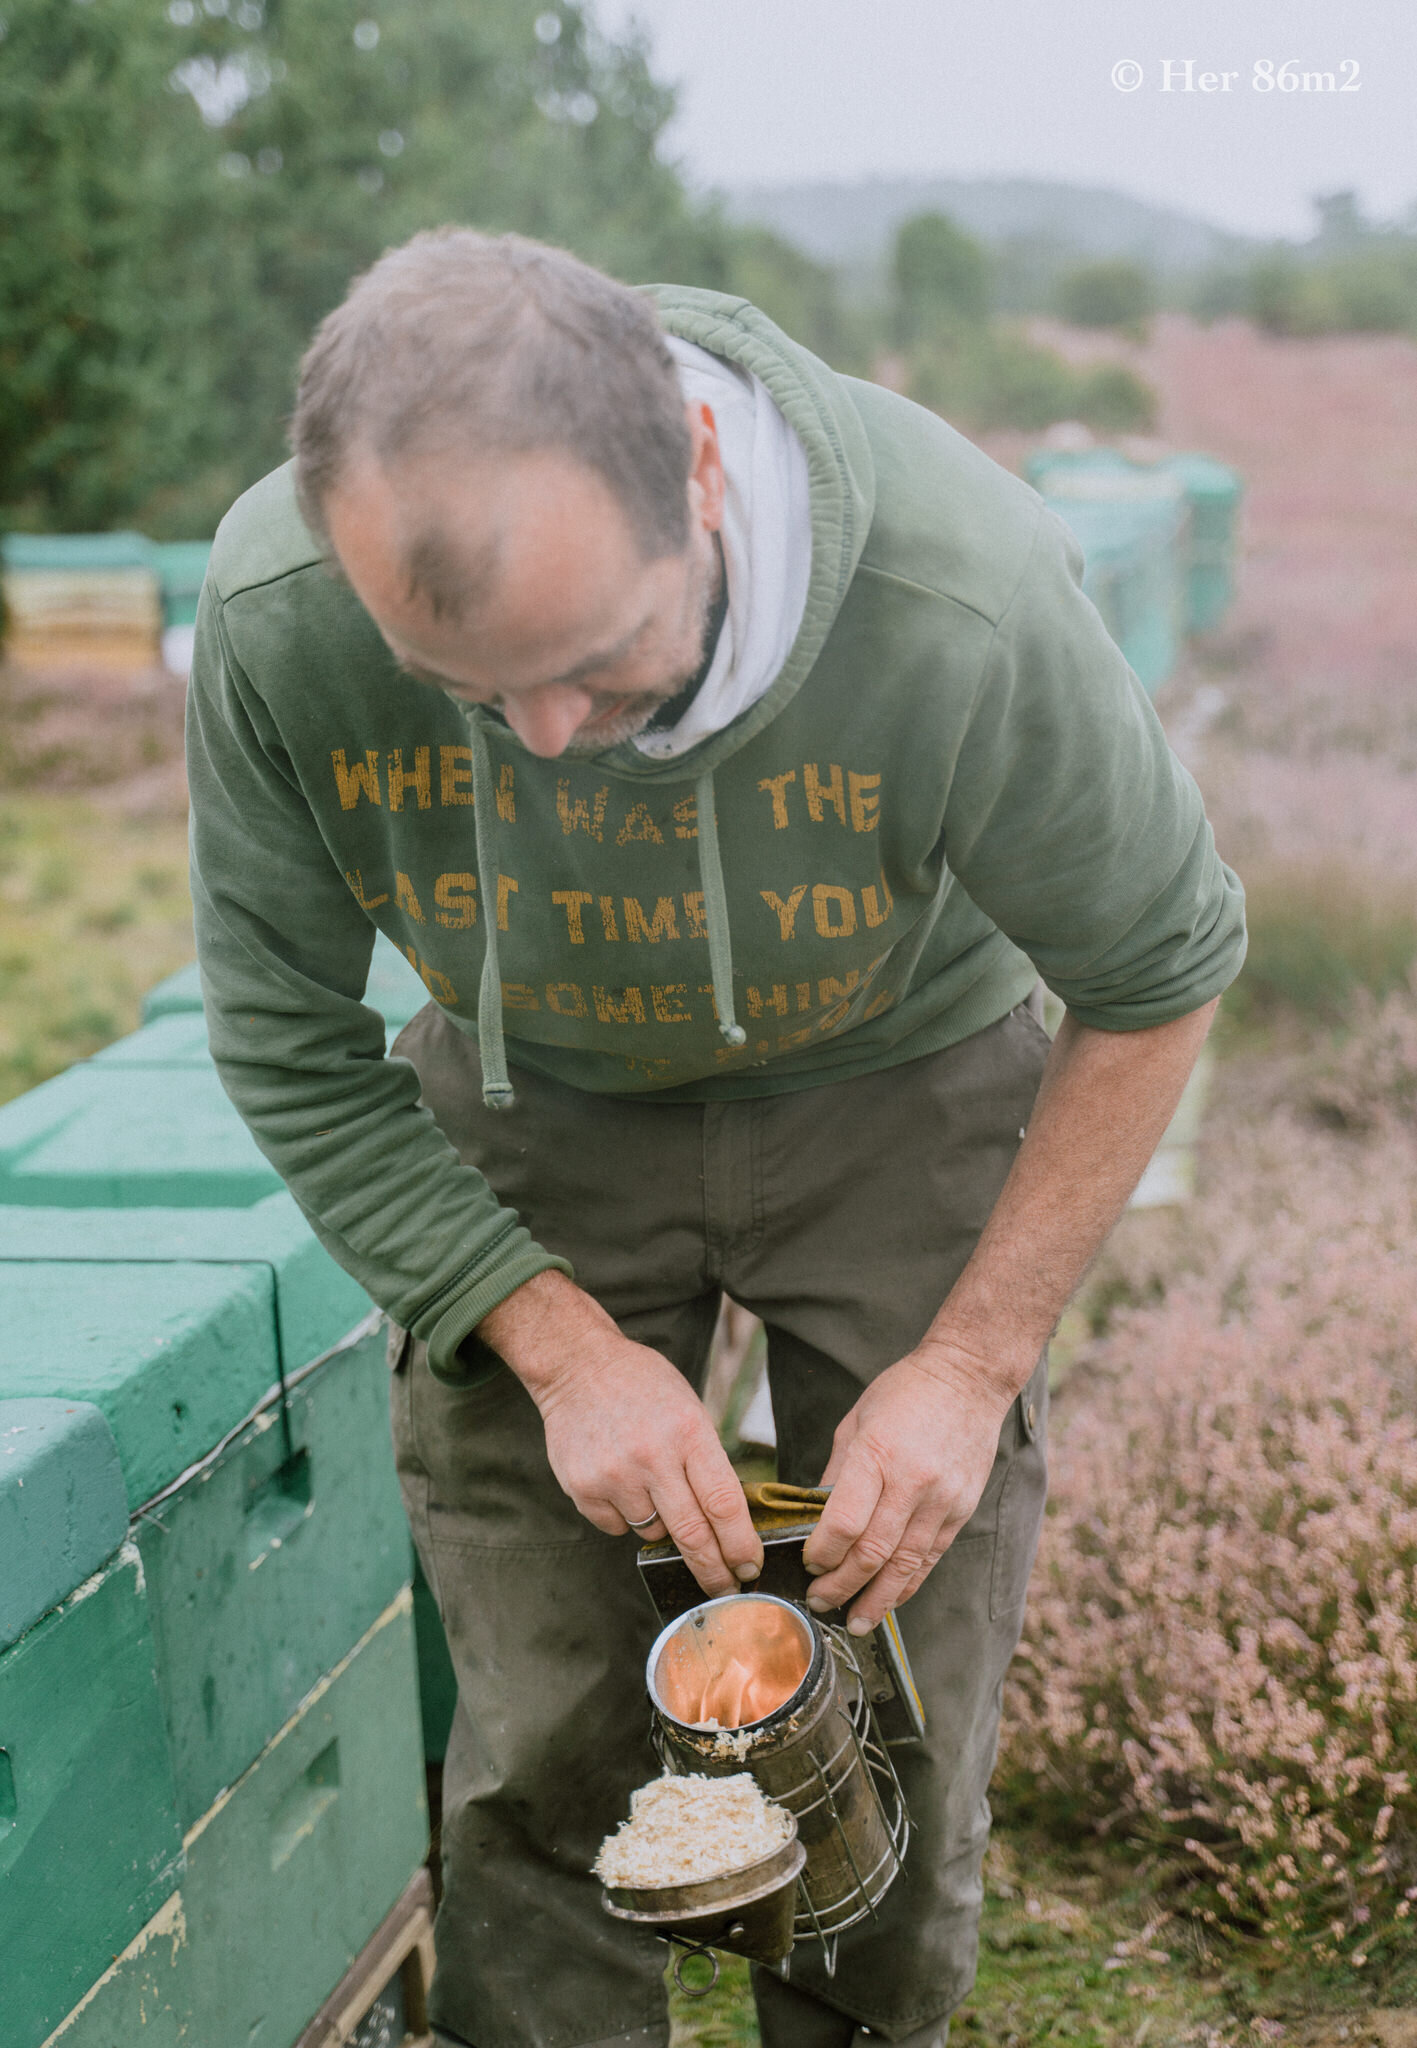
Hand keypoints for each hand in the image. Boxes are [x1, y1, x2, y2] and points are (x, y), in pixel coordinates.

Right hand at [479, 1272, 763, 1597]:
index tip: (750, 1567)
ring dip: (661, 1524)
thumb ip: (707, 1461)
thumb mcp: (690, 1409)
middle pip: (692, 1534)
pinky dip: (625, 1516)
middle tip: (727, 1590)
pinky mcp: (583, 1487)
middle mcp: (652, 1456)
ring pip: (653, 1532)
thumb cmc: (644, 1386)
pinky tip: (620, 1481)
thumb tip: (729, 1523)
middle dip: (713, 1570)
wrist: (578, 1366)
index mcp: (689, 1431)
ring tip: (651, 1483)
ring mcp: (614, 1474)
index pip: (723, 1504)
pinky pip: (616, 1528)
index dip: (740, 1544)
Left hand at [800, 1342, 1015, 1633]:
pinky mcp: (961, 1509)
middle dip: (842, 1585)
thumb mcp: (856, 1421)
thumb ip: (837, 1473)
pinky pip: (930, 1556)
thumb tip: (816, 1519)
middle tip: (820, 1602)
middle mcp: (912, 1481)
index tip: (809, 1564)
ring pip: (905, 1564)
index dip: (823, 1553)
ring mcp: (942, 1499)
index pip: (846, 1522)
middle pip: (873, 1552)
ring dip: (877, 1599)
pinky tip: (889, 1600)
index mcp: (877, 1454)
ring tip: (855, 1622)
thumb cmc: (904, 1392)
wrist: (969, 1378)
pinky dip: (908, 1583)